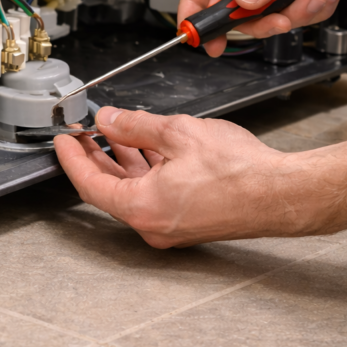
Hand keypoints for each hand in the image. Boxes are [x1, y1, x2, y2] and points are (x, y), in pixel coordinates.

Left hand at [54, 106, 345, 247]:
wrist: (283, 194)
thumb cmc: (241, 172)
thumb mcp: (178, 134)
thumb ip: (135, 126)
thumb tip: (109, 120)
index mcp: (142, 207)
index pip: (89, 183)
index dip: (72, 158)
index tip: (63, 140)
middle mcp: (152, 224)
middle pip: (108, 189)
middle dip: (94, 157)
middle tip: (82, 133)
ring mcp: (170, 226)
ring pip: (133, 191)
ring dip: (121, 162)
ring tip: (112, 133)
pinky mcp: (187, 222)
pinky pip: (154, 195)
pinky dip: (145, 171)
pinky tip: (147, 148)